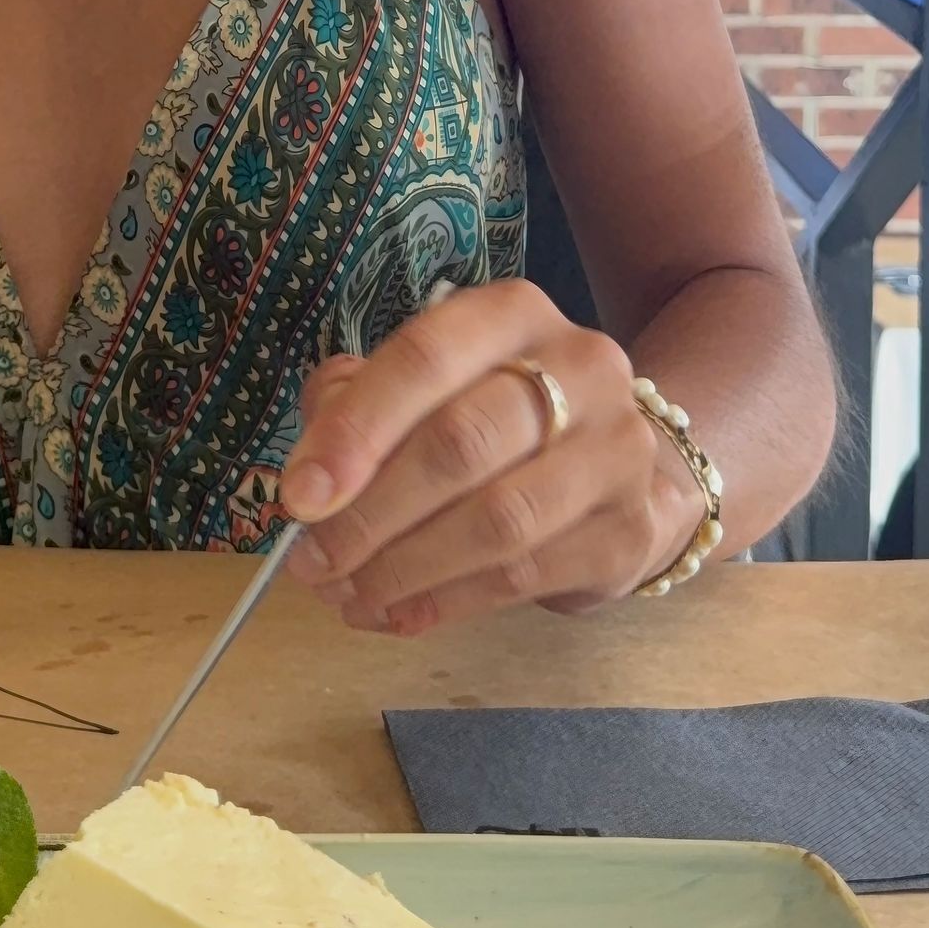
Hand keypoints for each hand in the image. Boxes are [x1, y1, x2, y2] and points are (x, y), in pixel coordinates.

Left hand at [278, 281, 703, 635]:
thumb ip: (356, 406)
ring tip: (348, 596)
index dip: (355, 429)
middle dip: (370, 513)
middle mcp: (580, 367)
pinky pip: (524, 575)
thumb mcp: (426, 386)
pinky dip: (448, 602)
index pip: (424, 357)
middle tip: (313, 562)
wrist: (620, 467)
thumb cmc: (495, 417)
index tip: (300, 495)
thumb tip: (310, 479)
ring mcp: (617, 449)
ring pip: (496, 520)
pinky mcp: (628, 530)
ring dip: (404, 568)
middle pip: (460, 443)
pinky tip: (399, 613)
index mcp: (512, 314)